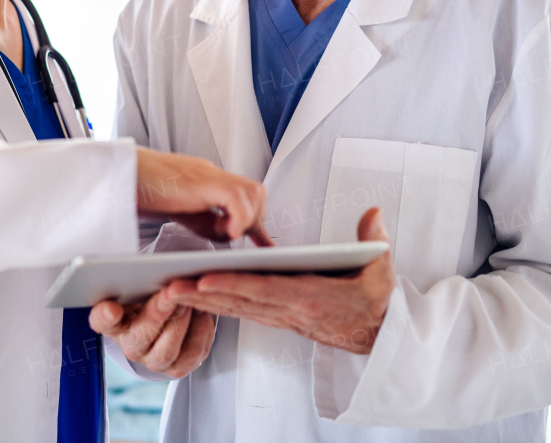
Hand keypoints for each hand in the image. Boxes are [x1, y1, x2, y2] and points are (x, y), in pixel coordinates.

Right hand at [90, 282, 214, 377]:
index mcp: (113, 323)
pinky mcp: (177, 368)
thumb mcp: (138, 286)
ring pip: (167, 350)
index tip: (111, 308)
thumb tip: (146, 272)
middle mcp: (130, 346)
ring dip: (180, 324)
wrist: (168, 316)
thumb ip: (136, 281)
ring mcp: (153, 360)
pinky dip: (200, 334)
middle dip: (156, 314)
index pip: (101, 322)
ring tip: (188, 303)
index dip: (105, 317)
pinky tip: (202, 314)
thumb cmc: (149, 296)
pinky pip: (191, 356)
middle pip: (139, 337)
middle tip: (168, 294)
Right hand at [136, 147, 269, 242]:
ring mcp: (207, 174)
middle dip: (254, 219)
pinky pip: (236, 196)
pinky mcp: (199, 180)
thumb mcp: (182, 212)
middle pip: (256, 192)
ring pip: (252, 192)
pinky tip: (223, 229)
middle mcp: (211, 174)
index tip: (265, 244)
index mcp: (207, 180)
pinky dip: (237, 217)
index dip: (257, 221)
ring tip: (223, 232)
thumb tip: (230, 235)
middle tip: (231, 235)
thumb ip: (206, 221)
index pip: (246, 196)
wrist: (117, 174)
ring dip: (245, 218)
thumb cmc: (139, 192)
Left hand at [170, 207, 394, 353]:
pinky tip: (194, 296)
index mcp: (311, 299)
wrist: (377, 337)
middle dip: (202, 295)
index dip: (232, 285)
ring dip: (202, 301)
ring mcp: (280, 317)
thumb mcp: (382, 273)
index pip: (264, 291)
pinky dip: (216, 304)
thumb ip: (375, 241)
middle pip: (239, 302)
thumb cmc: (375, 303)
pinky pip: (240, 311)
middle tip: (169, 286)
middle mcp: (289, 311)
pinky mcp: (276, 318)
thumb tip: (374, 213)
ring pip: (234, 308)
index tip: (205, 277)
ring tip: (170, 290)